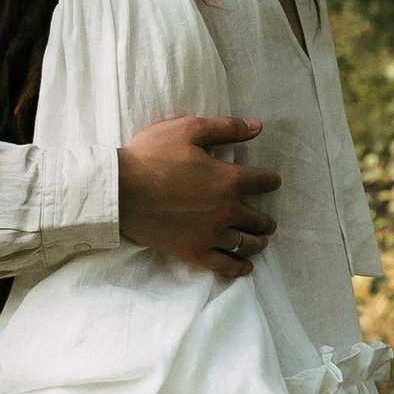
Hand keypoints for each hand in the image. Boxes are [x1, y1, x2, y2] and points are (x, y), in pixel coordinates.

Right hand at [119, 112, 278, 278]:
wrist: (120, 189)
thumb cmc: (152, 155)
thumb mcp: (189, 130)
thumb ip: (226, 128)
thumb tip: (257, 126)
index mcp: (229, 180)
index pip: (263, 182)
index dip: (271, 181)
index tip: (273, 182)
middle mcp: (226, 211)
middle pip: (258, 219)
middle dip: (266, 220)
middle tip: (268, 222)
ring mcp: (211, 235)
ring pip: (246, 244)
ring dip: (258, 243)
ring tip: (260, 242)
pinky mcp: (193, 252)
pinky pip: (224, 265)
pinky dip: (239, 267)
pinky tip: (245, 266)